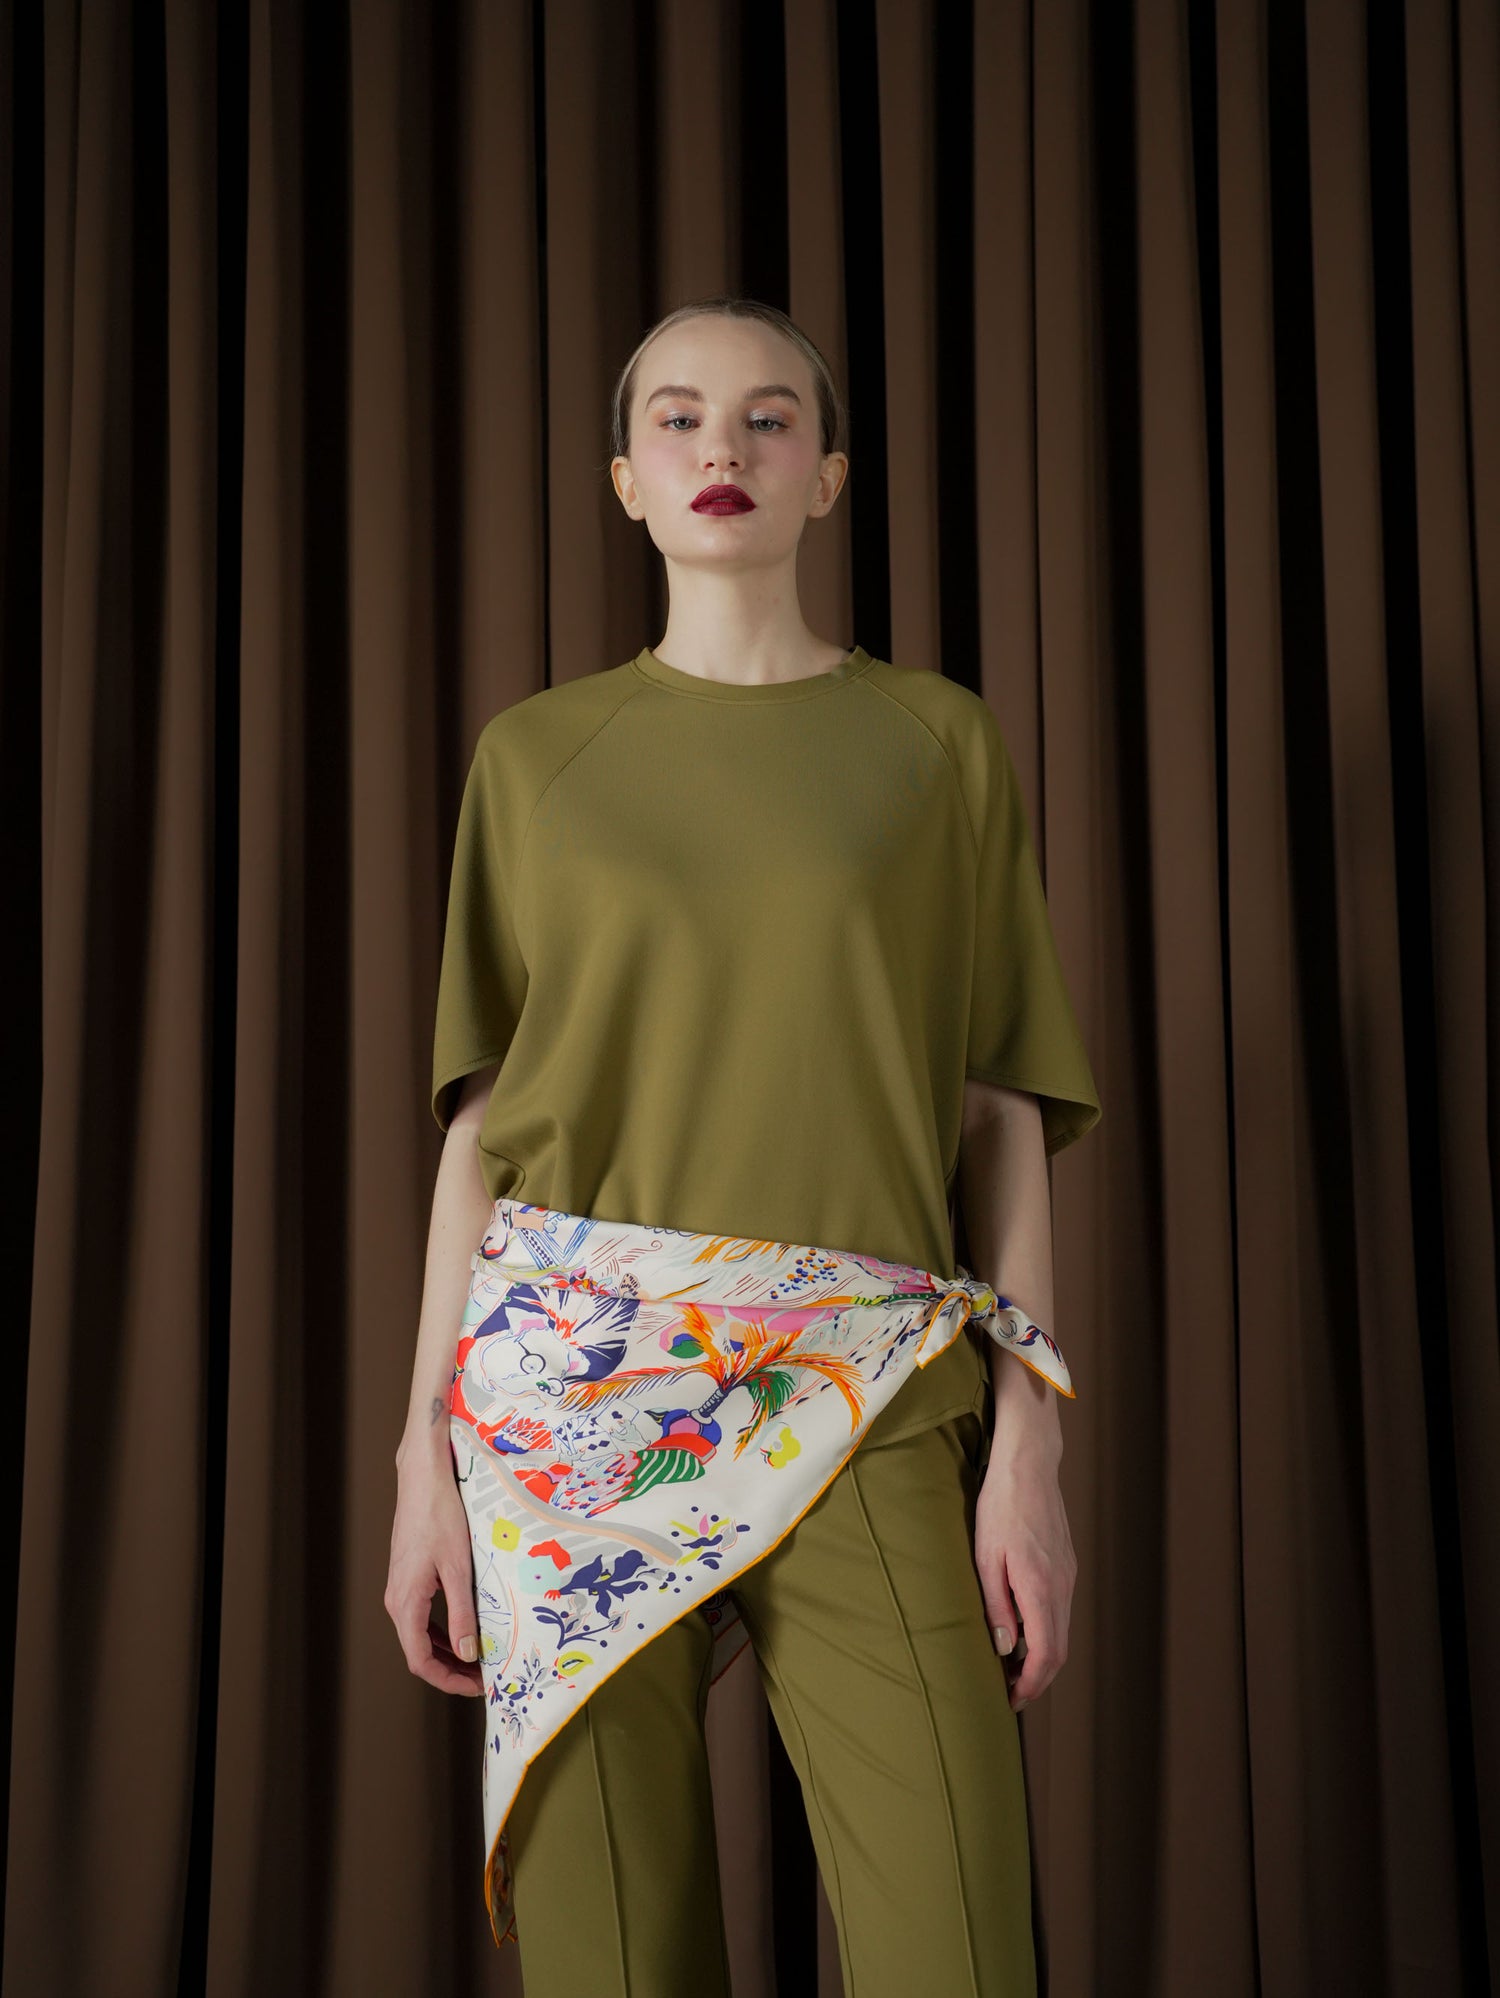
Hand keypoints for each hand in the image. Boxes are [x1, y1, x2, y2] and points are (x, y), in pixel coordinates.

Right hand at [385, 1449, 484, 1696]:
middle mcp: (397, 1600)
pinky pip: (422, 1616)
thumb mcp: (457, 1568)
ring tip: (480, 1658)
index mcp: (405, 1603)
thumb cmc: (440, 1517)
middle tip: (485, 1677)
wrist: (423, 1479)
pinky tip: (465, 1630)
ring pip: (420, 1635)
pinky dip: (442, 1630)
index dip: (448, 1681)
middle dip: (452, 1669)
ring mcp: (400, 1588)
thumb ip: (462, 1613)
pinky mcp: (408, 1577)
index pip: (420, 1661)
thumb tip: (469, 1653)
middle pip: (420, 1652)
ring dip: (447, 1651)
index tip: (477, 1688)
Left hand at [974, 1438, 1076, 1712]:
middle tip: (1011, 1694)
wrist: (1029, 1465)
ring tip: (1011, 1667)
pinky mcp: (1067, 1565)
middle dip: (1037, 1679)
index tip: (1012, 1700)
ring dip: (1042, 1656)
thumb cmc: (1000, 1507)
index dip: (1030, 1685)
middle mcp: (1062, 1586)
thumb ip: (996, 1605)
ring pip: (1062, 1631)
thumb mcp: (985, 1557)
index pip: (1045, 1655)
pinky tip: (1023, 1630)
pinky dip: (1046, 1631)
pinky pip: (1061, 1610)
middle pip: (1058, 1650)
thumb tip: (1004, 1648)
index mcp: (1040, 1588)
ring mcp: (1068, 1575)